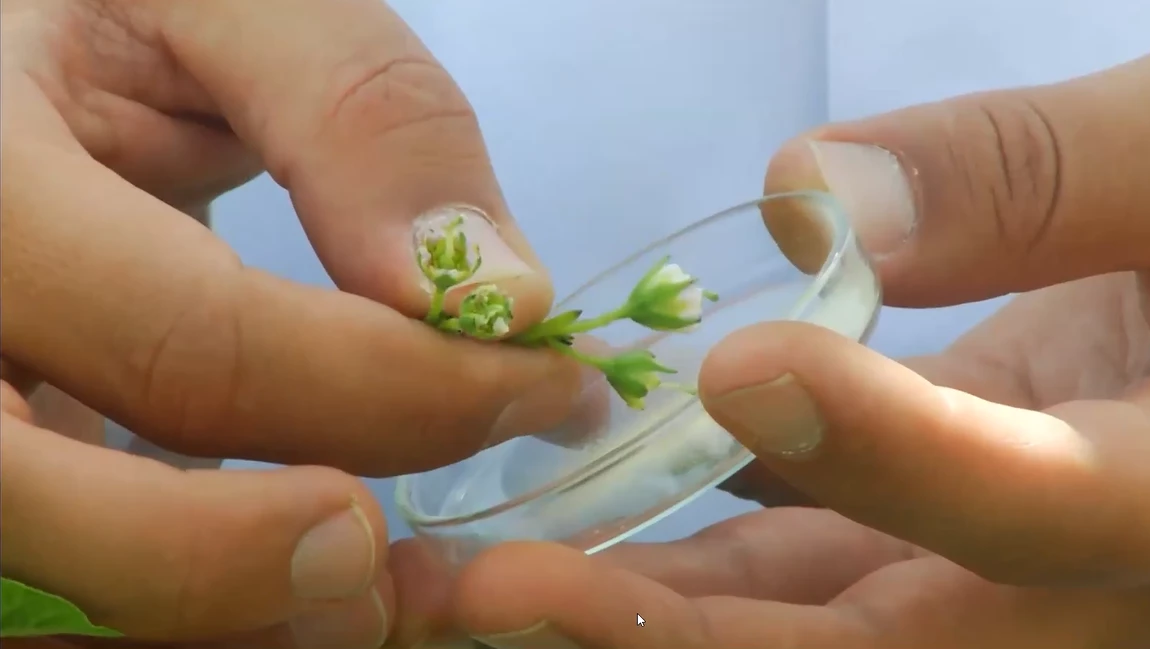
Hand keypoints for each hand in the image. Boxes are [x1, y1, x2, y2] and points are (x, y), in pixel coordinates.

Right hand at [0, 0, 578, 645]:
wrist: (3, 50)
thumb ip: (359, 116)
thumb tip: (498, 297)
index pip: (197, 350)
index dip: (401, 398)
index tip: (547, 391)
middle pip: (43, 521)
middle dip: (245, 570)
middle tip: (399, 555)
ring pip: (38, 585)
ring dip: (216, 618)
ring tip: (367, 578)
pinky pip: (55, 566)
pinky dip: (180, 597)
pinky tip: (295, 548)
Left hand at [437, 29, 1149, 647]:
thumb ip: (1037, 172)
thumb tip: (810, 200)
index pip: (1048, 504)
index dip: (901, 459)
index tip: (742, 373)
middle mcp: (1100, 561)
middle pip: (890, 647)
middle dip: (690, 637)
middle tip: (498, 593)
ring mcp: (1010, 548)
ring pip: (830, 614)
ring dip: (656, 605)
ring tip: (489, 576)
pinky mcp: (950, 506)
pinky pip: (819, 550)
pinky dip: (704, 537)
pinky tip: (590, 504)